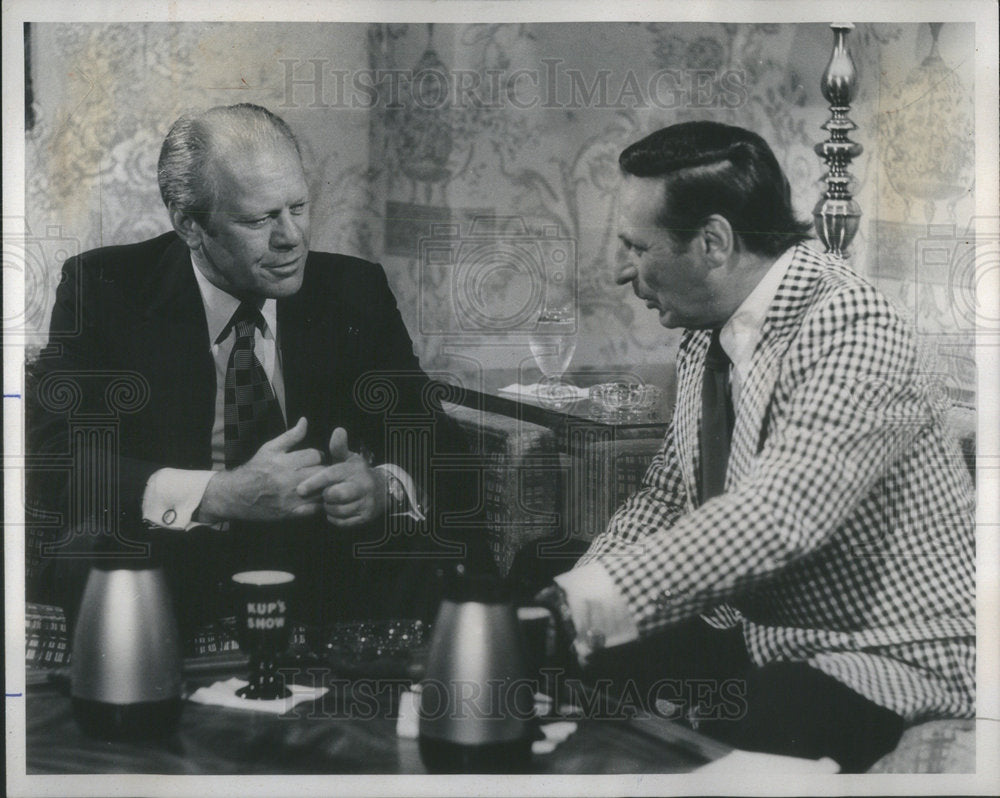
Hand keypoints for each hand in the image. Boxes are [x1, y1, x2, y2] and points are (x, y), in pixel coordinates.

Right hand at [197, 417, 325, 522]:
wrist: (235, 495)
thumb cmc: (255, 469)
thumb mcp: (270, 448)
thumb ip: (291, 436)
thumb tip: (305, 420)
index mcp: (284, 462)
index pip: (316, 455)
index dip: (319, 457)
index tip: (316, 460)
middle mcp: (288, 480)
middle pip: (321, 473)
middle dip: (324, 471)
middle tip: (321, 473)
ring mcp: (290, 498)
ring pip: (321, 491)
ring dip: (324, 487)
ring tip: (320, 485)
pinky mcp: (290, 514)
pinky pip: (314, 509)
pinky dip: (319, 504)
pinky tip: (315, 499)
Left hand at [295, 427, 387, 527]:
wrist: (382, 490)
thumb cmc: (357, 473)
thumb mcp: (349, 459)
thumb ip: (339, 447)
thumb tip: (338, 430)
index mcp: (354, 470)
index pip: (332, 475)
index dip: (315, 482)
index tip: (300, 490)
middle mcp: (362, 486)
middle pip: (336, 495)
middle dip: (325, 496)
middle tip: (324, 494)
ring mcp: (365, 502)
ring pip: (338, 510)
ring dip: (329, 508)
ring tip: (329, 502)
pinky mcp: (365, 517)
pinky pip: (343, 522)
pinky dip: (335, 518)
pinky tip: (335, 511)